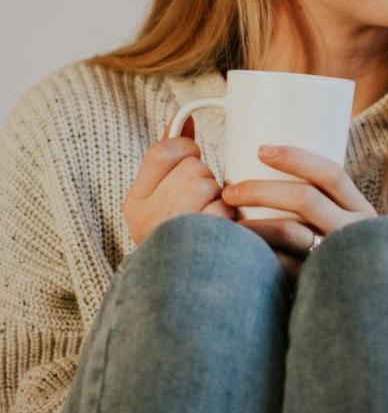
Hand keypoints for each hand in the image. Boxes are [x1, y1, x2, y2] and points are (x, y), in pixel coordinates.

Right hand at [122, 115, 237, 246]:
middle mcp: (146, 220)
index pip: (162, 151)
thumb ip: (171, 156)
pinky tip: (222, 233)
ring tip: (213, 216)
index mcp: (134, 203)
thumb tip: (183, 118)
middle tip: (205, 200)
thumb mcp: (164, 196)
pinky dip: (229, 219)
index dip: (187, 148)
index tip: (193, 160)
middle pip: (192, 167)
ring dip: (219, 198)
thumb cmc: (182, 235)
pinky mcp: (197, 250)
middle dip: (206, 178)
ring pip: (207, 185)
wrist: (185, 295)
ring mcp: (169, 236)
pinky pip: (221, 212)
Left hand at [220, 145, 377, 285]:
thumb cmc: (342, 256)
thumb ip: (321, 207)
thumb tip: (268, 172)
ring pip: (291, 231)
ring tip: (227, 222)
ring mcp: (338, 259)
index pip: (331, 174)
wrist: (366, 306)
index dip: (296, 157)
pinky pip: (283, 267)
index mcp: (360, 209)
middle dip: (260, 189)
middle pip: (306, 198)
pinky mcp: (319, 285)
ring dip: (253, 222)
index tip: (260, 150)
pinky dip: (259, 255)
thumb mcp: (345, 226)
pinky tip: (239, 254)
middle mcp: (355, 231)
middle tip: (229, 191)